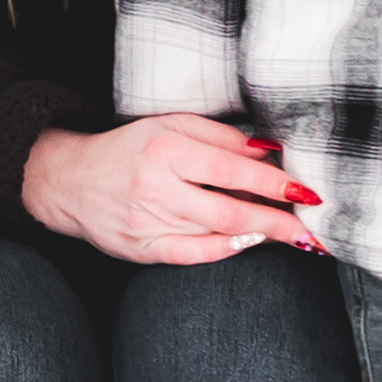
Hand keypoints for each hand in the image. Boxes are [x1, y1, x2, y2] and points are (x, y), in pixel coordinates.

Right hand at [22, 115, 325, 266]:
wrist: (70, 180)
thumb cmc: (130, 148)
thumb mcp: (172, 125)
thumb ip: (221, 137)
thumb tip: (268, 151)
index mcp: (166, 149)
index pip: (232, 170)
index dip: (274, 183)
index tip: (305, 191)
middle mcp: (157, 188)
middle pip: (229, 209)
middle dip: (277, 220)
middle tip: (311, 226)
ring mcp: (149, 223)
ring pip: (216, 233)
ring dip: (259, 234)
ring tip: (291, 234)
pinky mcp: (142, 249)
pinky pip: (192, 255)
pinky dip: (224, 251)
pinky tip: (249, 243)